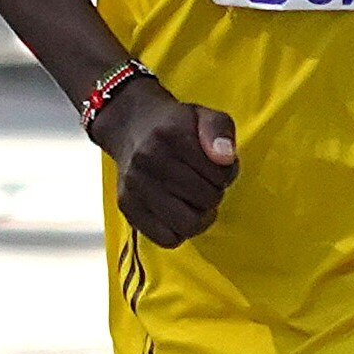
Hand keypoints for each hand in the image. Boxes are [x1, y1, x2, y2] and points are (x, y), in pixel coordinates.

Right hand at [93, 78, 237, 246]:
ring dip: (200, 217)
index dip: (227, 174)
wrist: (131, 127)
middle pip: (206, 200)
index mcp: (171, 136)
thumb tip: (225, 158)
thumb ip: (220, 131)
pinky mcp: (127, 205)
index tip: (216, 167)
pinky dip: (179, 232)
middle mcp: (148, 160)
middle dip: (214, 195)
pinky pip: (165, 238)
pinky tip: (179, 214)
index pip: (220, 175)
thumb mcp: (204, 115)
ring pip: (187, 225)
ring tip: (195, 202)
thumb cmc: (176, 126)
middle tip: (205, 184)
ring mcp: (135, 185)